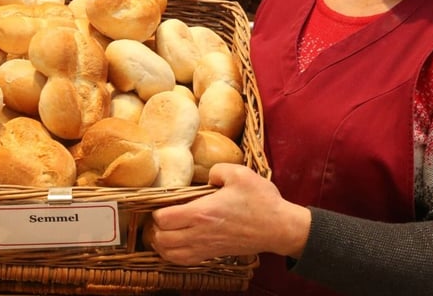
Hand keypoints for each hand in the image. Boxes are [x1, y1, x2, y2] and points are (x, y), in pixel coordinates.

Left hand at [146, 163, 310, 264]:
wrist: (279, 228)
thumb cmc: (260, 201)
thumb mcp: (239, 173)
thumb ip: (217, 170)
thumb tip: (207, 176)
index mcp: (202, 212)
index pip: (164, 218)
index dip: (155, 211)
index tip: (158, 202)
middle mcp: (199, 233)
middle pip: (162, 239)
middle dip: (153, 228)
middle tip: (156, 217)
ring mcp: (206, 247)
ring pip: (170, 254)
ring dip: (160, 244)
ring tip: (160, 232)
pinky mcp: (213, 254)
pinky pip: (184, 261)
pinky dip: (172, 255)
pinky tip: (174, 245)